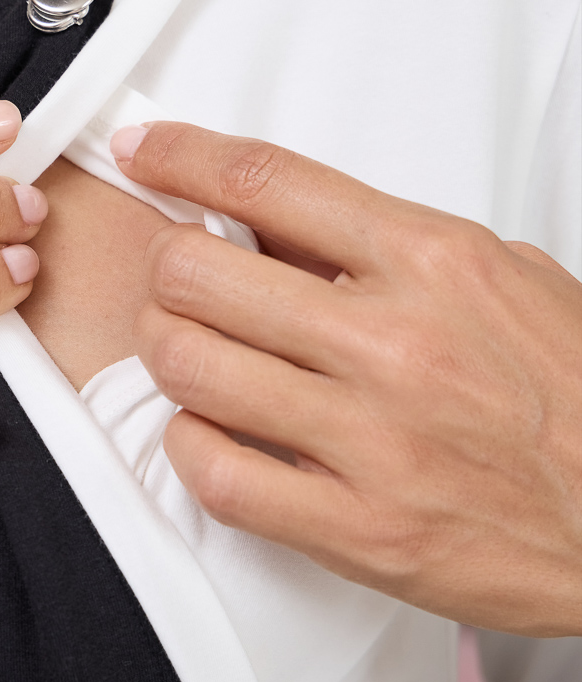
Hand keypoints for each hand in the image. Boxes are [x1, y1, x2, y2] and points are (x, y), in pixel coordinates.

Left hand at [111, 122, 581, 635]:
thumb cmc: (574, 395)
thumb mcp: (500, 278)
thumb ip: (388, 246)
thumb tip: (271, 225)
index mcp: (432, 260)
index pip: (268, 181)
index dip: (181, 157)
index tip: (144, 152)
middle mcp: (394, 341)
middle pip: (197, 272)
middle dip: (166, 270)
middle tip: (177, 282)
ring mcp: (373, 439)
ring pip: (188, 365)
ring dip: (168, 353)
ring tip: (193, 355)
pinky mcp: (359, 528)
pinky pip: (216, 474)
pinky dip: (189, 445)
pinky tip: (209, 433)